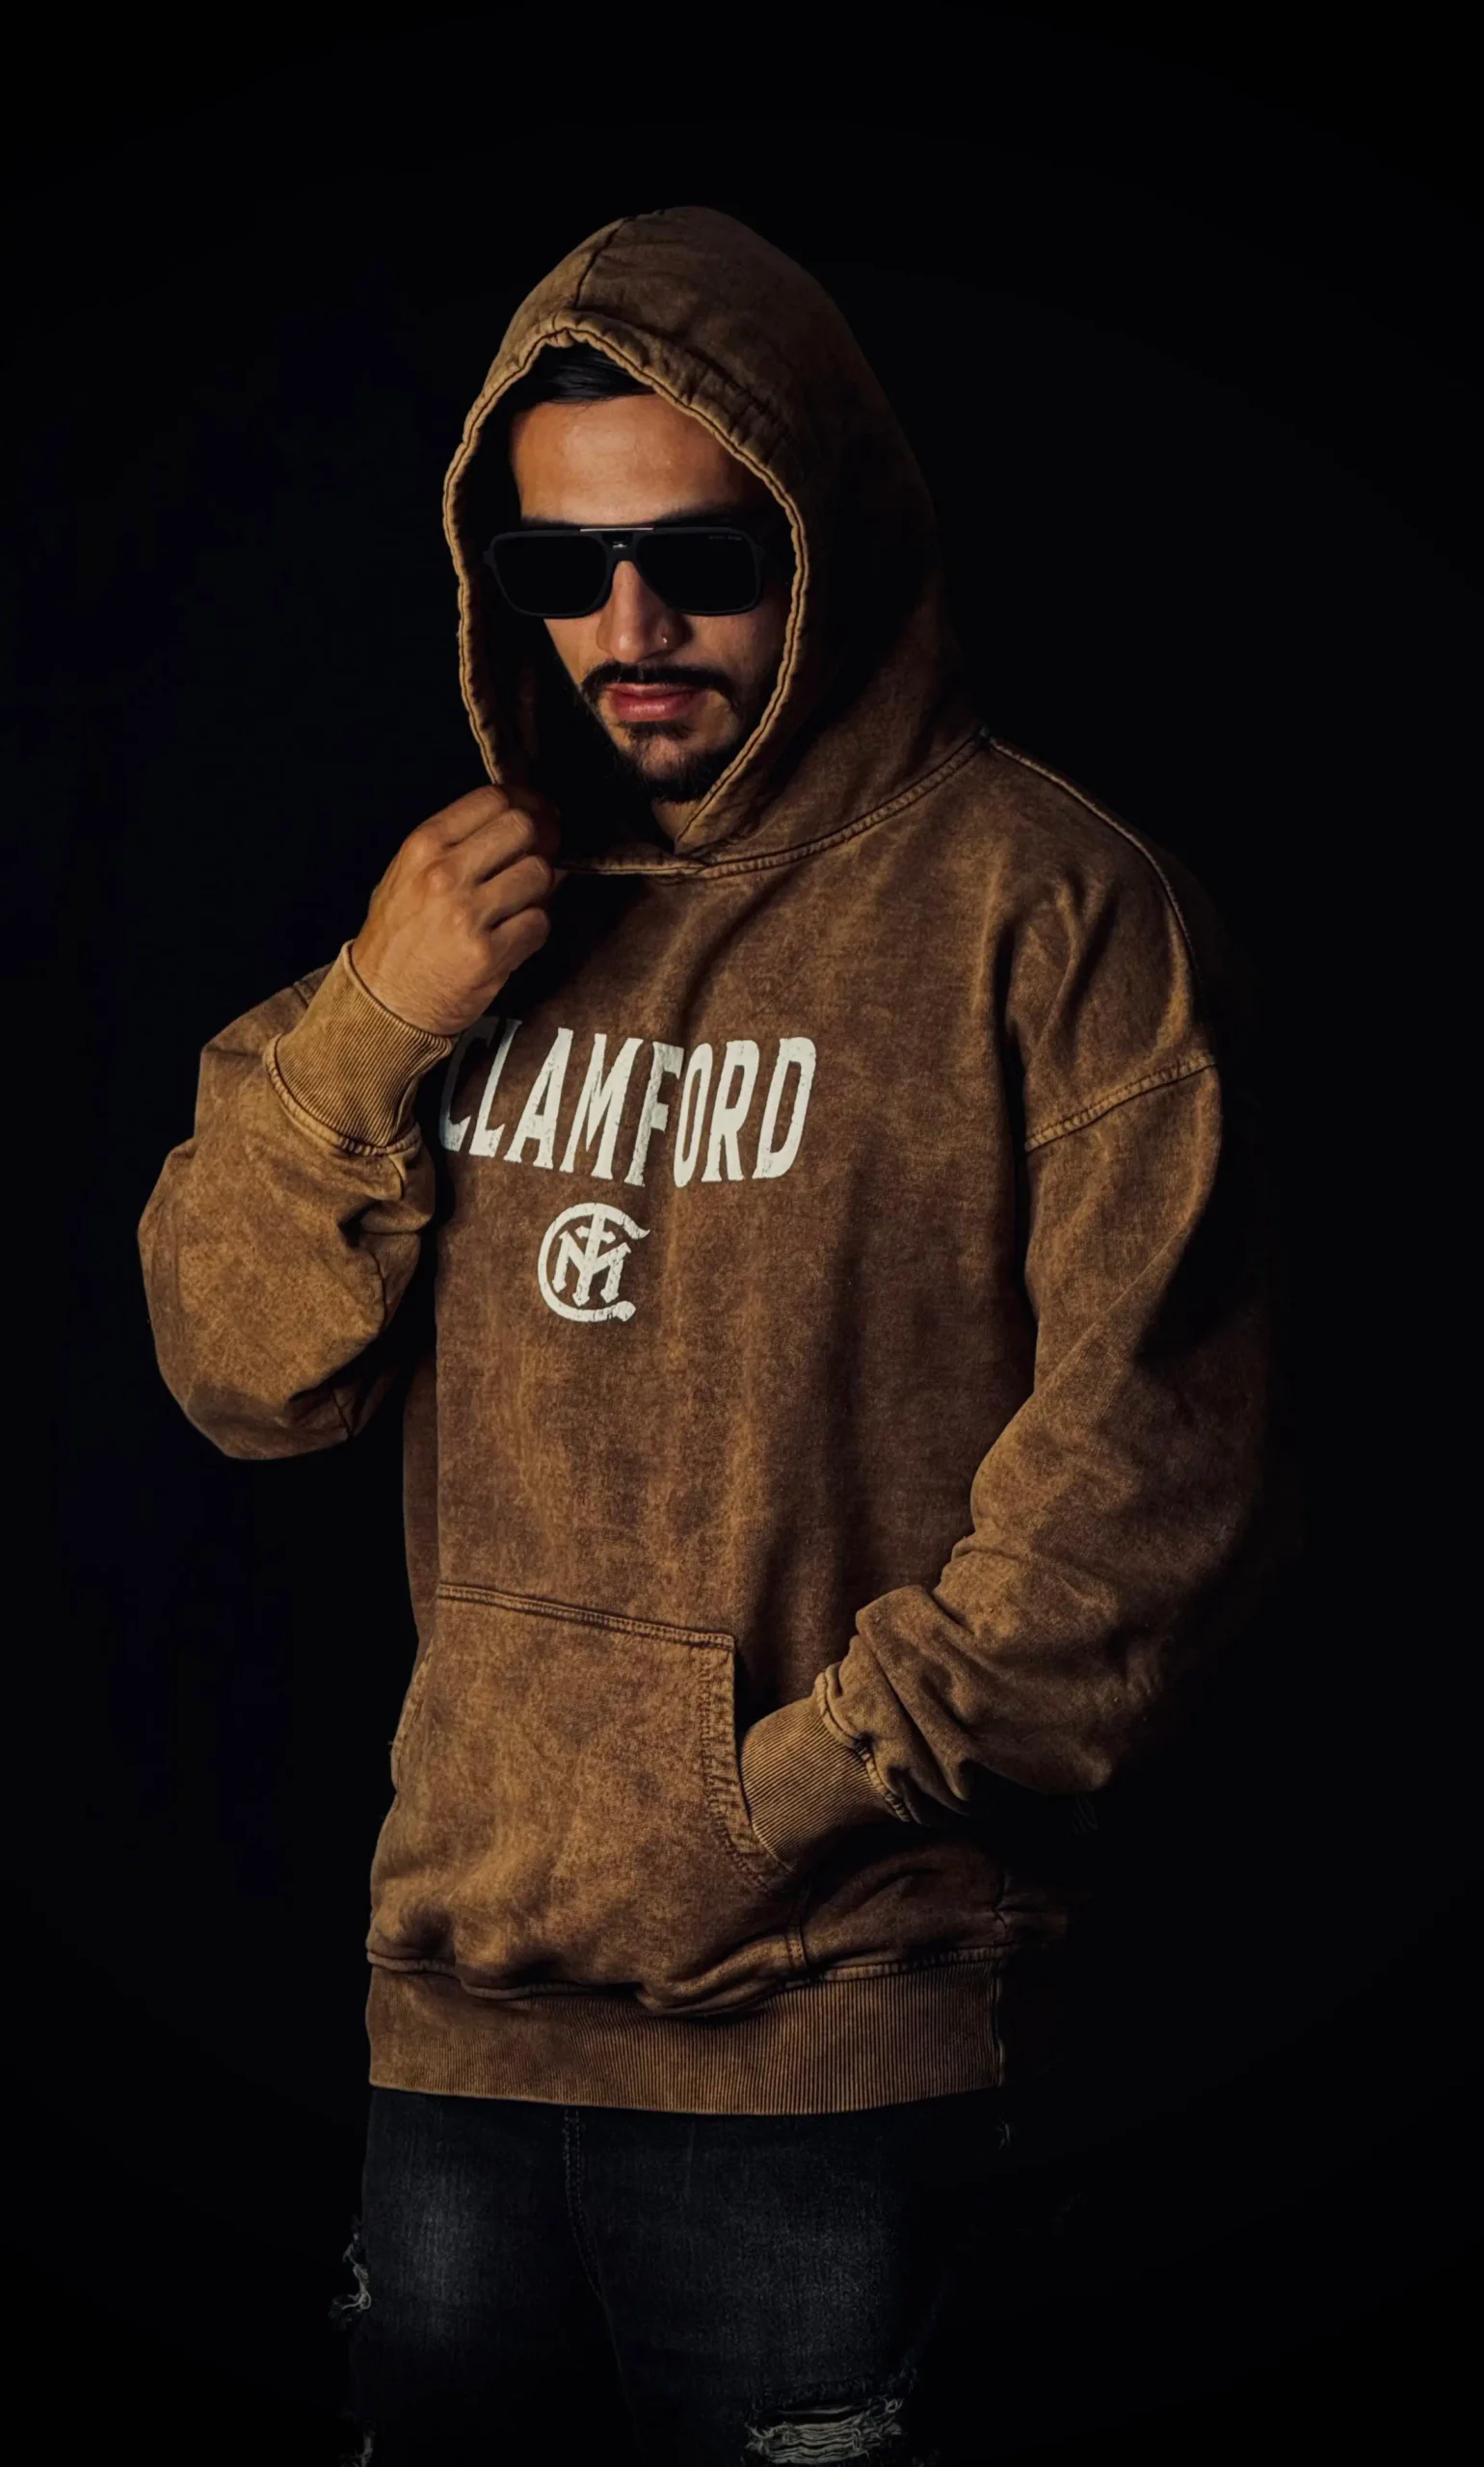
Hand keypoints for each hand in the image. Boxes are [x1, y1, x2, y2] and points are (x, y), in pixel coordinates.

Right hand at [350, 784, 566, 1035]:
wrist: (383, 1001)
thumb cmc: (399, 935)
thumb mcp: (409, 873)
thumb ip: (460, 843)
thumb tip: (524, 820)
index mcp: (423, 846)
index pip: (493, 798)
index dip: (527, 803)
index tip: (539, 814)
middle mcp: (445, 874)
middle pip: (524, 828)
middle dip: (543, 839)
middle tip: (546, 853)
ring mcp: (467, 915)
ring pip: (540, 874)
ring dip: (541, 888)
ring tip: (522, 901)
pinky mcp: (488, 955)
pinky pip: (539, 923)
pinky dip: (535, 928)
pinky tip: (515, 934)